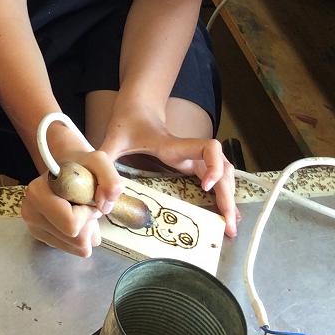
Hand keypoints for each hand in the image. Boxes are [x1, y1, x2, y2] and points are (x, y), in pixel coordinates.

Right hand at [21, 149, 121, 255]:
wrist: (65, 170)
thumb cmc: (80, 166)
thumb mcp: (99, 162)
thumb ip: (110, 179)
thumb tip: (105, 206)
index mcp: (37, 194)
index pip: (71, 224)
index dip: (87, 213)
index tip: (87, 197)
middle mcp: (30, 214)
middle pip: (76, 241)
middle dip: (89, 224)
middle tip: (86, 204)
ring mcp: (35, 228)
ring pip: (77, 248)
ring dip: (87, 230)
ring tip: (80, 210)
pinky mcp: (42, 238)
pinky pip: (73, 249)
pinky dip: (81, 236)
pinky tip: (75, 218)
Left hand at [98, 109, 238, 235]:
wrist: (137, 108)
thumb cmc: (127, 123)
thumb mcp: (112, 142)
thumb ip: (104, 165)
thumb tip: (103, 199)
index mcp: (174, 145)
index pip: (207, 148)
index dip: (213, 166)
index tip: (205, 186)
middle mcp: (190, 151)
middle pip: (223, 169)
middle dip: (228, 197)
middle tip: (229, 226)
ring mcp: (194, 157)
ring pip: (224, 174)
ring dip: (230, 198)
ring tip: (231, 226)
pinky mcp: (193, 163)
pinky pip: (217, 178)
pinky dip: (224, 194)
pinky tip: (227, 214)